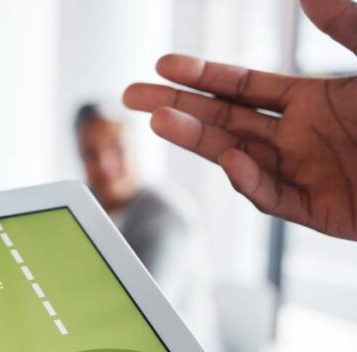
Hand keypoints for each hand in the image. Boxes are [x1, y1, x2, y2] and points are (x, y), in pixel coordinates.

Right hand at [123, 0, 356, 239]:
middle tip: (130, 97)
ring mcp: (313, 175)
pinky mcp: (327, 213)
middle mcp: (306, 137)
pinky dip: (250, 182)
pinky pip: (276, 198)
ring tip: (159, 121)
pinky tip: (229, 161)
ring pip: (239, 157)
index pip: (243, 86)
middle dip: (177, 107)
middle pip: (226, 120)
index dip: (202, 76)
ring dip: (199, 140)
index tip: (163, 66)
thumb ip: (348, 25)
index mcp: (317, 99)